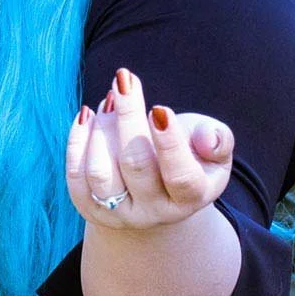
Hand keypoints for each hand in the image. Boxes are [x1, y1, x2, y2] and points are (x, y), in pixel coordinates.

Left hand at [64, 65, 233, 228]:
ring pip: (101, 172)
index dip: (170, 143)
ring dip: (102, 128)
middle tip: (124, 81)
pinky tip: (88, 115)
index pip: (181, 176)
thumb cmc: (190, 159)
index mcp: (191, 198)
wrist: (157, 193)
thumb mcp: (214, 150)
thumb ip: (218, 140)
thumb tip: (208, 138)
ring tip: (110, 100)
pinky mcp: (90, 208)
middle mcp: (154, 212)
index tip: (159, 108)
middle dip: (128, 117)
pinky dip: (78, 140)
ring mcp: (119, 214)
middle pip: (136, 165)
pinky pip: (76, 175)